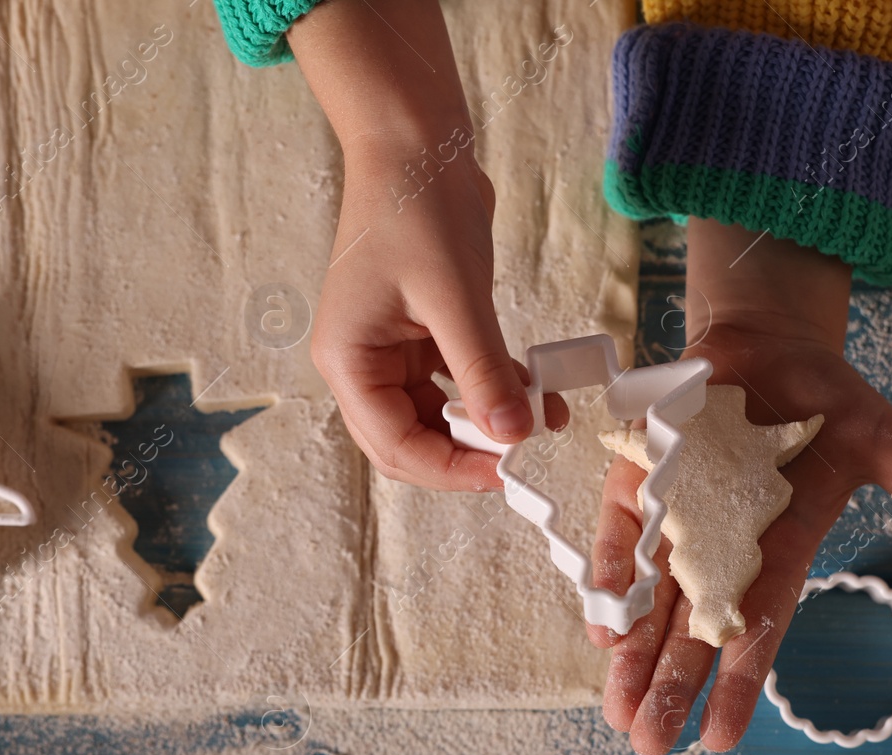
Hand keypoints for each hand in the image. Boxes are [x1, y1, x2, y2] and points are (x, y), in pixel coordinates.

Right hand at [290, 0, 563, 490]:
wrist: (418, 146)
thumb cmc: (416, 210)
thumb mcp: (455, 299)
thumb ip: (482, 373)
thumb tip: (513, 435)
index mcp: (349, 361)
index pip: (394, 445)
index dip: (449, 468)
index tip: (503, 472)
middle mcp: (362, 364)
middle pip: (410, 441)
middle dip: (465, 454)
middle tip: (521, 460)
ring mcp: (392, 351)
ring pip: (438, 416)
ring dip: (486, 423)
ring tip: (542, 420)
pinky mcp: (424, 334)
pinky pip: (457, 381)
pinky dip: (493, 389)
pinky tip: (536, 391)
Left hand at [589, 221, 891, 754]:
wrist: (769, 343)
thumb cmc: (826, 398)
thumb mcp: (883, 440)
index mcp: (783, 549)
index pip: (759, 627)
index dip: (740, 683)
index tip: (719, 738)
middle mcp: (725, 547)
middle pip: (694, 629)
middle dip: (672, 686)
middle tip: (649, 745)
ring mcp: (678, 517)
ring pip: (650, 598)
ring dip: (633, 654)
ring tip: (620, 714)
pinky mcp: (642, 480)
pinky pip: (622, 534)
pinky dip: (610, 575)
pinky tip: (600, 627)